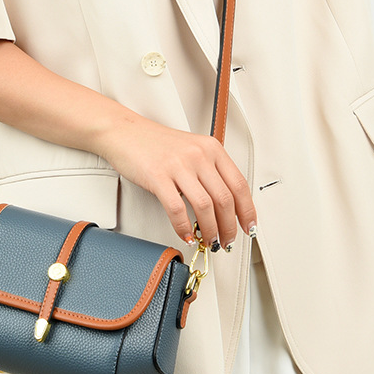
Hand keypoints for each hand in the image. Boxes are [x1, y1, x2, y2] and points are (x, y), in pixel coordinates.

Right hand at [95, 114, 256, 250]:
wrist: (125, 131)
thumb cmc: (156, 143)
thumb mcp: (191, 149)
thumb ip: (209, 171)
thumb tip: (224, 205)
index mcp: (211, 148)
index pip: (239, 184)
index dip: (247, 211)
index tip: (248, 227)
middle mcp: (198, 155)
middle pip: (225, 199)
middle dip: (228, 227)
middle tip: (226, 241)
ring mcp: (178, 165)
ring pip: (205, 207)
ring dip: (210, 230)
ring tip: (209, 241)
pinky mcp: (158, 176)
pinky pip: (177, 209)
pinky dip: (183, 228)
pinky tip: (186, 235)